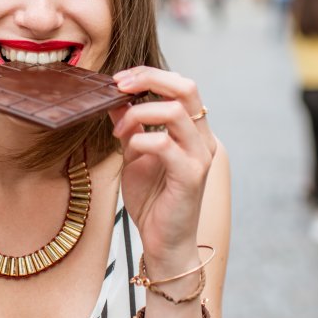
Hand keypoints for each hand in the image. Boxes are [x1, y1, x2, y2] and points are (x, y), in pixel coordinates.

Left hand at [110, 67, 216, 271]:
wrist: (164, 242)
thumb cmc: (152, 200)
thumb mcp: (134, 154)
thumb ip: (130, 126)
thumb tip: (115, 98)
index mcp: (193, 131)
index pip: (181, 85)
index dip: (150, 74)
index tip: (119, 80)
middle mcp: (202, 139)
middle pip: (186, 87)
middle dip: (149, 78)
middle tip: (119, 86)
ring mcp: (200, 156)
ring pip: (176, 111)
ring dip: (139, 113)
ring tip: (119, 131)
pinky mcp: (191, 176)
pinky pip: (164, 144)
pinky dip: (140, 140)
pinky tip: (128, 149)